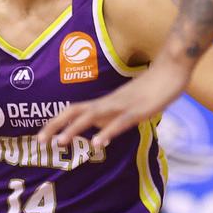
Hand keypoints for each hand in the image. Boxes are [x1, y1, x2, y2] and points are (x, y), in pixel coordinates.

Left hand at [38, 57, 190, 147]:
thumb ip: (111, 117)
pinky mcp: (138, 110)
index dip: (55, 122)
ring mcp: (122, 106)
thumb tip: (97, 131)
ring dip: (75, 129)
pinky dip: (107, 132)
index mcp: (104, 103)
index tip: (41, 137)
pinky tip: (98, 144)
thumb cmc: (151, 88)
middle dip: (55, 125)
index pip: (73, 111)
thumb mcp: (126, 106)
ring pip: (92, 116)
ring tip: (60, 143)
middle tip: (39, 141)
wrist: (172, 69)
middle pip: (75, 111)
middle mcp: (108, 103)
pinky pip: (119, 123)